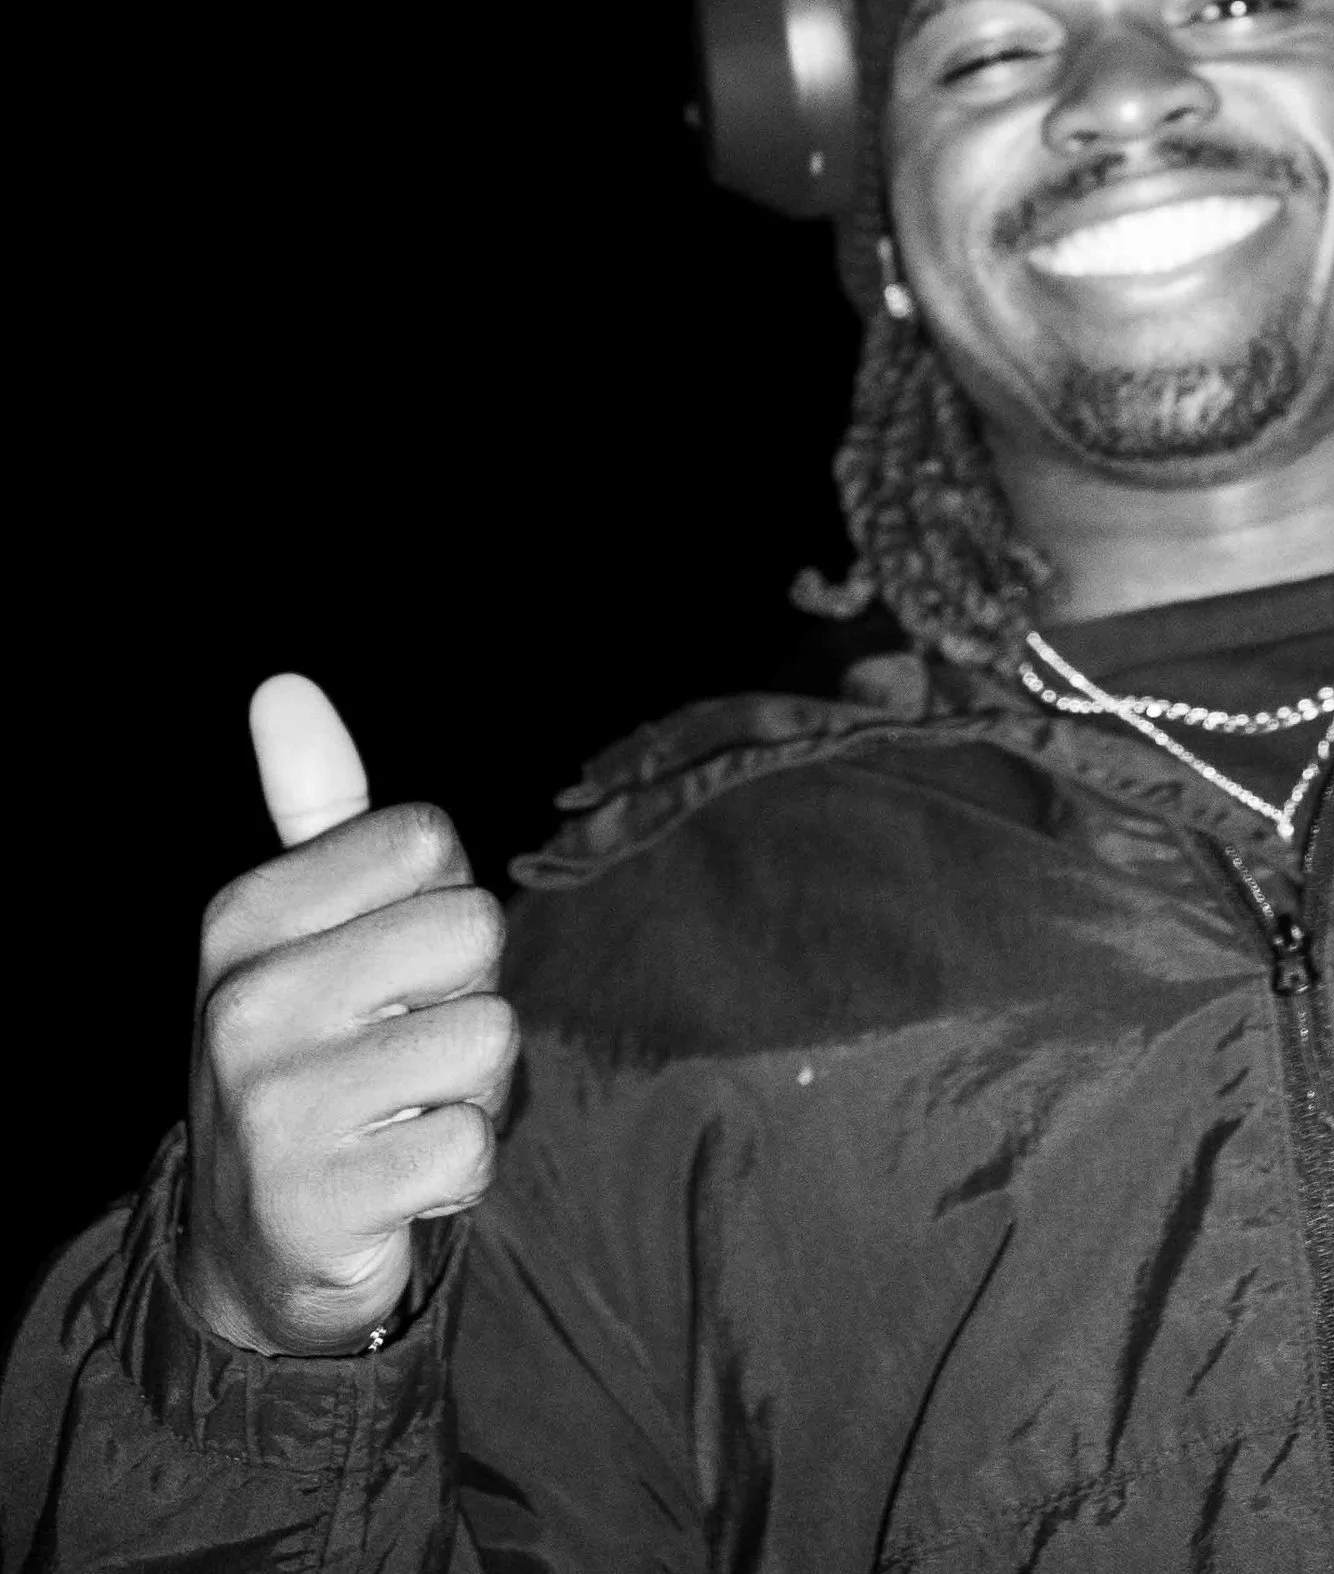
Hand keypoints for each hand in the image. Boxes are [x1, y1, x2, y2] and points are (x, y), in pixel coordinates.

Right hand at [175, 677, 515, 1354]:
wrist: (251, 1255)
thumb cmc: (311, 1059)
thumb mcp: (298, 931)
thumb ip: (313, 809)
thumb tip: (284, 684)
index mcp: (241, 919)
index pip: (427, 840)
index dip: (436, 902)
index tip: (382, 966)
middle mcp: (244, 1003)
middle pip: (471, 929)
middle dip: (463, 993)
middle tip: (393, 1049)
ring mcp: (272, 1109)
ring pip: (486, 1038)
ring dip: (467, 1089)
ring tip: (393, 1117)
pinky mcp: (318, 1205)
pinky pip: (471, 1145)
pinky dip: (457, 1172)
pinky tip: (392, 1185)